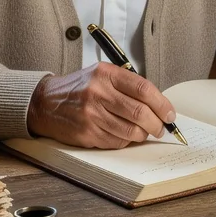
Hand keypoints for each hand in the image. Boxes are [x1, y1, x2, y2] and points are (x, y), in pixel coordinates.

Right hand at [26, 64, 176, 148]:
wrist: (45, 103)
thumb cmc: (79, 88)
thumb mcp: (101, 74)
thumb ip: (127, 85)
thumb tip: (157, 103)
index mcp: (106, 74)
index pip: (143, 89)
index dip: (162, 103)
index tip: (170, 113)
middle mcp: (98, 93)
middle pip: (140, 112)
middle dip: (157, 123)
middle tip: (162, 128)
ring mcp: (92, 115)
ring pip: (130, 131)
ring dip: (143, 135)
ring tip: (145, 132)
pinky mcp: (86, 133)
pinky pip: (116, 141)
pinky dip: (127, 141)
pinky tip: (126, 136)